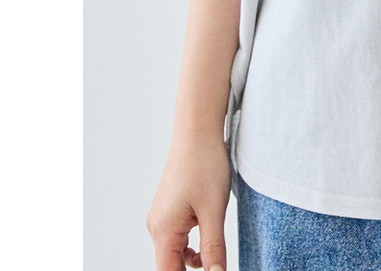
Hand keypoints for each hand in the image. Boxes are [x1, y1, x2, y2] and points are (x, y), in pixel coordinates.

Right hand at [147, 134, 231, 270]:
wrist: (198, 131)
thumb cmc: (205, 165)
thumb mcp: (214, 211)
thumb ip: (214, 248)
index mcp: (164, 231)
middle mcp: (157, 227)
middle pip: (170, 265)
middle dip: (190, 270)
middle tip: (215, 265)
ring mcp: (162, 217)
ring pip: (174, 252)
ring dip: (192, 259)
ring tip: (215, 254)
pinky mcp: (169, 208)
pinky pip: (177, 237)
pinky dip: (190, 244)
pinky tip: (207, 239)